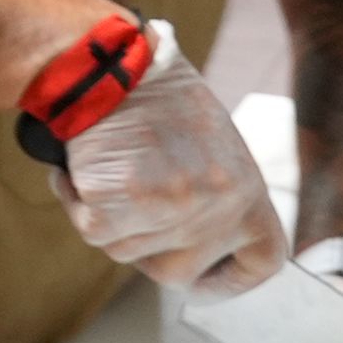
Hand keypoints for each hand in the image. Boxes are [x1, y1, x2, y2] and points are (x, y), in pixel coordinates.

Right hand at [52, 23, 289, 296]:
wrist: (107, 63)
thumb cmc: (155, 95)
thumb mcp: (213, 145)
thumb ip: (218, 194)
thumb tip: (205, 242)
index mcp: (246, 189)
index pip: (263, 260)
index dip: (232, 279)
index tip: (204, 279)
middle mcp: (213, 209)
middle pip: (179, 272)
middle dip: (150, 248)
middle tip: (134, 205)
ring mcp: (165, 213)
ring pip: (128, 252)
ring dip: (112, 219)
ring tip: (112, 165)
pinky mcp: (115, 212)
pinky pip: (92, 232)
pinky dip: (79, 203)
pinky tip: (86, 166)